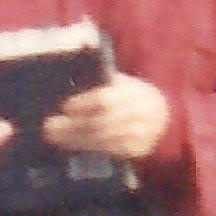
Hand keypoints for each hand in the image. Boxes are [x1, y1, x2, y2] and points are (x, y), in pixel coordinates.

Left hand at [49, 71, 171, 166]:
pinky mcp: (137, 150)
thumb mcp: (125, 81)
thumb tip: (74, 65)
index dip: (84, 103)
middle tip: (50, 127)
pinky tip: (71, 145)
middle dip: (73, 125)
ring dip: (75, 139)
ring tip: (55, 137)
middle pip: (101, 122)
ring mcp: (140, 134)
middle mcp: (139, 113)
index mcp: (135, 91)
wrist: (164, 118)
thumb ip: (103, 78)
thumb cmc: (135, 95)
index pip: (105, 99)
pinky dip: (87, 148)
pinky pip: (109, 151)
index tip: (65, 106)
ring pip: (103, 139)